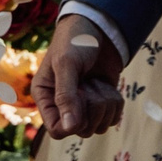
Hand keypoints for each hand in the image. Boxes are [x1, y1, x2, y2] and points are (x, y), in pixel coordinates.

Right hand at [34, 14, 125, 137]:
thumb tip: (70, 128)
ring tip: (97, 83)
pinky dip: (116, 104)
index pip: (56, 130)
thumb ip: (66, 96)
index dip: (72, 123)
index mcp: (45, 97)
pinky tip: (107, 86)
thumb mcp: (66, 64)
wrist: (98, 28)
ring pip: (99, 127)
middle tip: (89, 85)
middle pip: (81, 131)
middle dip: (92, 109)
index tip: (80, 100)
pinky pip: (113, 119)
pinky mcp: (102, 104)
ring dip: (106, 105)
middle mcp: (62, 106)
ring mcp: (83, 106)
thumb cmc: (75, 42)